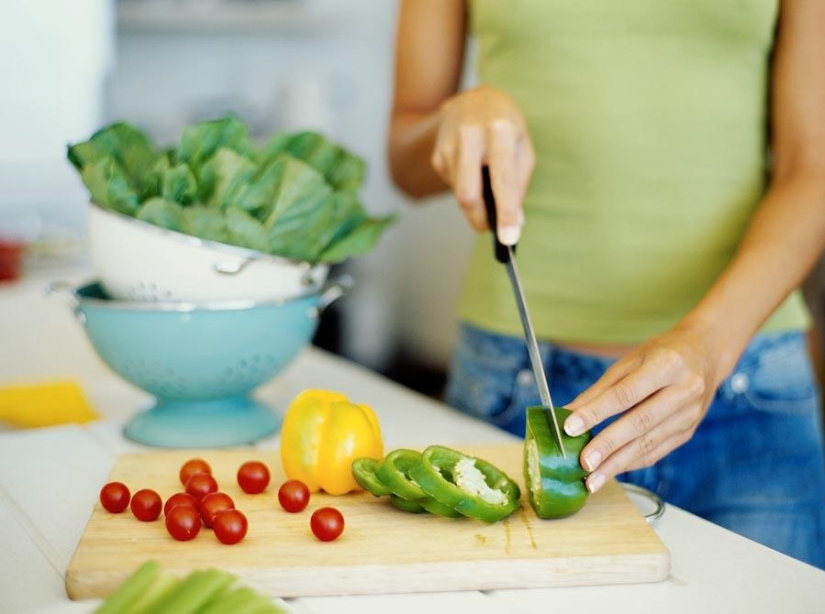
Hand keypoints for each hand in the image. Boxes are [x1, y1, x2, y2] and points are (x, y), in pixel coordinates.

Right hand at [431, 85, 534, 244]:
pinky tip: (472, 169)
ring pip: (460, 194)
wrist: (473, 100)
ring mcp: (449, 145)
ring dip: (475, 200)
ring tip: (485, 179)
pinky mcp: (437, 155)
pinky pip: (453, 186)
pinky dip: (467, 187)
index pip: (502, 179)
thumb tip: (514, 222)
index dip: (506, 211)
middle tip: (490, 228)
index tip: (509, 237)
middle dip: (479, 219)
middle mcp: (471, 134)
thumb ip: (519, 183)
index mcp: (500, 129)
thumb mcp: (523, 146)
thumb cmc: (505, 126)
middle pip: (468, 194)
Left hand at [563, 325, 723, 492]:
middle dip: (608, 446)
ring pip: (649, 444)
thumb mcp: (630, 361)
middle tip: (583, 463)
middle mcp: (684, 391)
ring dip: (617, 464)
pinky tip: (611, 471)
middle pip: (640, 423)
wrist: (705, 355)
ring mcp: (690, 414)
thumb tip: (568, 413)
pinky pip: (657, 451)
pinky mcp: (688, 432)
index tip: (570, 428)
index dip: (597, 412)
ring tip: (592, 480)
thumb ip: (600, 389)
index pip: (626, 394)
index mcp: (667, 365)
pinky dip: (631, 463)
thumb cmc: (660, 354)